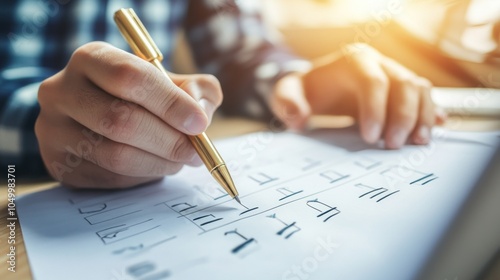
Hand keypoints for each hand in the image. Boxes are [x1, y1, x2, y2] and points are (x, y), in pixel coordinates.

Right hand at [35, 42, 222, 187]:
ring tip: (179, 160)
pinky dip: (141, 176)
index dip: (170, 103)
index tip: (199, 123)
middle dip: (168, 141)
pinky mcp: (57, 164)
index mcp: (92, 59)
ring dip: (158, 163)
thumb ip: (196, 90)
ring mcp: (54, 130)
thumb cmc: (142, 97)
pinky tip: (153, 166)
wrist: (94, 117)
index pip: (130, 77)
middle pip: (121, 120)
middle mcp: (62, 90)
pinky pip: (108, 178)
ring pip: (115, 156)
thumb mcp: (172, 81)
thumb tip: (199, 115)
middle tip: (195, 152)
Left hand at [270, 43, 445, 148]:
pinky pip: (425, 97)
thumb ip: (286, 103)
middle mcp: (380, 63)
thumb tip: (298, 119)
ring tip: (418, 143)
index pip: (373, 81)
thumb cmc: (306, 91)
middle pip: (404, 84)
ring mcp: (394, 74)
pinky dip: (430, 113)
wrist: (319, 85)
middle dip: (403, 116)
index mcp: (354, 61)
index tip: (371, 137)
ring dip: (422, 116)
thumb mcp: (287, 94)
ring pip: (420, 89)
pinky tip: (432, 130)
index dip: (376, 108)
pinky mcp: (402, 88)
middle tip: (393, 146)